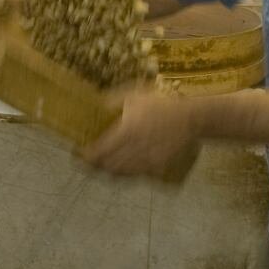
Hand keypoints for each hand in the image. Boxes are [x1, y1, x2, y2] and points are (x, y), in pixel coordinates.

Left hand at [81, 89, 197, 178]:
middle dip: (95, 166)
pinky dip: (125, 174)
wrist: (190, 117)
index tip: (78, 154)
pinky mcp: (157, 166)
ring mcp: (146, 160)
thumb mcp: (134, 94)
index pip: (99, 151)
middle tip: (87, 161)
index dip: (86, 156)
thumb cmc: (161, 102)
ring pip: (121, 173)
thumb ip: (112, 101)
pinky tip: (122, 169)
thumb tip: (95, 106)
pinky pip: (136, 174)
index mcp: (127, 131)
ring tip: (102, 166)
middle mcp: (134, 149)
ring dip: (108, 171)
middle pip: (108, 165)